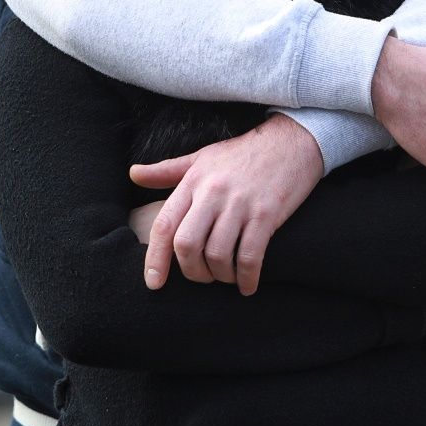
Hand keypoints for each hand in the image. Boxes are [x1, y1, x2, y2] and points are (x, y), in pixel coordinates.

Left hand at [127, 113, 323, 296]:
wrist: (291, 141)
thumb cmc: (243, 153)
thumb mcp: (201, 158)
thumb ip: (166, 170)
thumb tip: (133, 173)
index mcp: (194, 181)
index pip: (164, 225)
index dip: (155, 258)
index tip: (154, 283)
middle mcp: (213, 193)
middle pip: (187, 245)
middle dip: (192, 272)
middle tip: (202, 277)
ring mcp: (241, 204)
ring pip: (218, 255)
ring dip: (221, 276)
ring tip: (227, 277)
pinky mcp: (267, 214)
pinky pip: (250, 256)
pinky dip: (247, 278)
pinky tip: (248, 285)